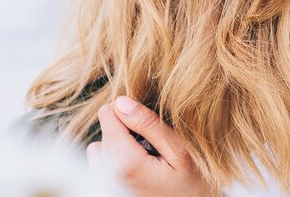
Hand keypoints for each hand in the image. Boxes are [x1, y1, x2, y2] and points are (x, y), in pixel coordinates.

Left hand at [87, 96, 220, 196]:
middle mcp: (108, 175)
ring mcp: (104, 185)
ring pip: (100, 146)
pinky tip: (134, 170)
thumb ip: (149, 125)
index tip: (146, 124)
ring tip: (143, 160)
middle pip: (105, 130)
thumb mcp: (178, 151)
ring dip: (118, 147)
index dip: (128, 112)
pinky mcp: (104, 189)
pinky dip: (114, 162)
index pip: (107, 115)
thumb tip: (121, 102)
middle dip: (126, 131)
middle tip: (151, 148)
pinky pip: (99, 163)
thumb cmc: (190, 184)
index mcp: (126, 163)